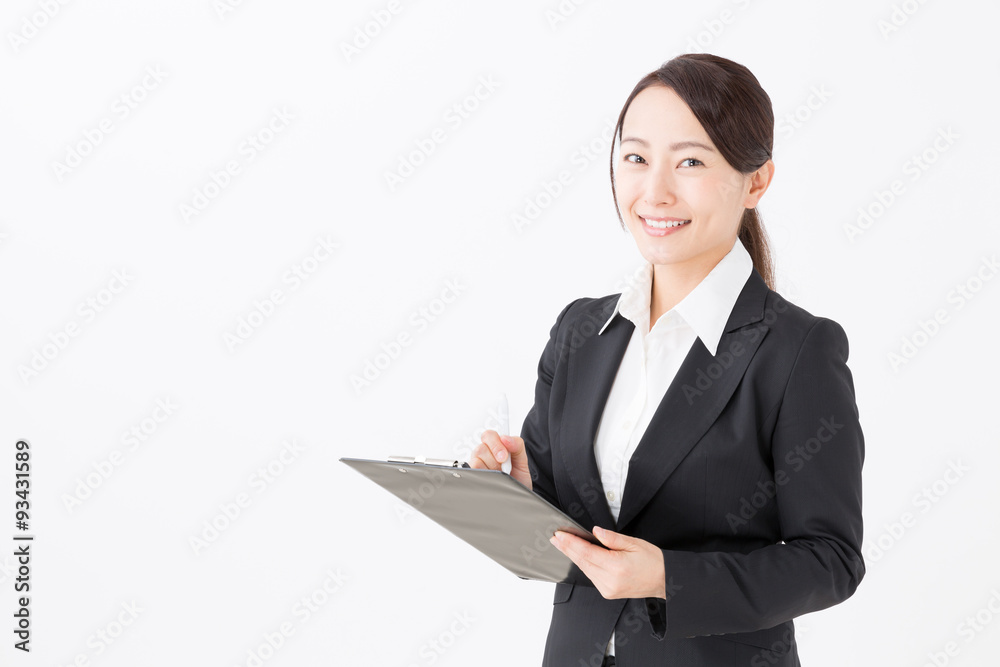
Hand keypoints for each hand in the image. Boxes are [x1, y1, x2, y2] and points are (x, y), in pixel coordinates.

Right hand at [469, 429, 531, 490]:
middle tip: (504, 468)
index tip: (504, 456)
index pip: (488, 435)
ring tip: (498, 476)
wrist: (516, 494)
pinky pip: (471, 473)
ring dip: (490, 470)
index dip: (495, 444)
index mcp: (494, 445)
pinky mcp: (472, 477)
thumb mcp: (522, 460)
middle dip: (495, 460)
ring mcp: (476, 465)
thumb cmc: (518, 477)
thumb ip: (517, 445)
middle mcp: (483, 454)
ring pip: (476, 462)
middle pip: (481, 448)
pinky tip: (491, 479)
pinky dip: (483, 477)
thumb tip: (506, 438)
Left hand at [550, 526, 665, 599]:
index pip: (586, 553)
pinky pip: (591, 576)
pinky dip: (583, 565)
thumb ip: (612, 538)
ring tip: (562, 544)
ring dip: (573, 556)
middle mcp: (610, 581)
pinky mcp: (607, 592)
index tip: (560, 535)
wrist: (664, 580)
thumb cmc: (653, 561)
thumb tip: (594, 531)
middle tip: (554, 538)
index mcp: (617, 567)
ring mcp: (608, 589)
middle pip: (582, 562)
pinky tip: (577, 555)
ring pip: (584, 570)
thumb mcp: (634, 543)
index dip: (571, 543)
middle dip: (567, 548)